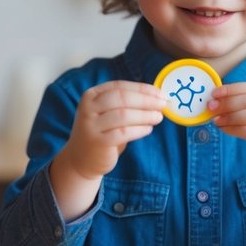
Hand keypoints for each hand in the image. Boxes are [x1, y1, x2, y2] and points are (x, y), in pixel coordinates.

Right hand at [54, 80, 165, 194]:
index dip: (142, 89)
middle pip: (122, 98)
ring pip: (123, 115)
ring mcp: (91, 125)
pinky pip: (123, 133)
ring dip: (145, 115)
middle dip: (146, 100)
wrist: (82, 159)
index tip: (161, 93)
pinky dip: (139, 130)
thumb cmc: (103, 132)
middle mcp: (88, 108)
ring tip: (158, 117)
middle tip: (163, 104)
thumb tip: (157, 97)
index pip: (120, 86)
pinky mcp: (98, 142)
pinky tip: (148, 129)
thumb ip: (126, 104)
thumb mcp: (108, 113)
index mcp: (91, 95)